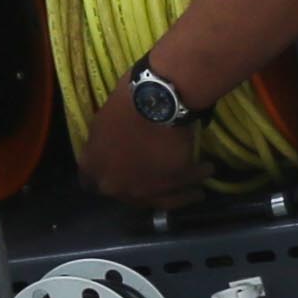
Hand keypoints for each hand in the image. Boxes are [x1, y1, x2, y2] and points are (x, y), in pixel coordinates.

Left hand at [74, 77, 198, 210]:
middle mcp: (117, 185)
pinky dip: (198, 176)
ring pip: (165, 200)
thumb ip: (103, 143)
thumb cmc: (125, 101)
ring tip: (195, 191)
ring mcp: (145, 188)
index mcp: (93, 167)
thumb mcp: (103, 121)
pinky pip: (188, 184)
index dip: (106, 175)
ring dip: (181, 194)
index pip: (89, 183)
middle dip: (144, 188)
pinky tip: (208, 169)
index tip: (116, 169)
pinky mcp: (174, 181)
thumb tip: (112, 149)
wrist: (157, 98)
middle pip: (131, 196)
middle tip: (156, 180)